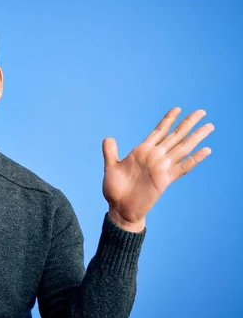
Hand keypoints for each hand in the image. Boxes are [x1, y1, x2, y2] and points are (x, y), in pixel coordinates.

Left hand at [102, 107, 213, 231]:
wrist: (120, 209)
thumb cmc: (115, 189)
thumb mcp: (110, 167)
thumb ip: (110, 152)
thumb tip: (108, 138)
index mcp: (142, 151)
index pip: (159, 131)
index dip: (168, 120)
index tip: (178, 108)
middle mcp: (155, 157)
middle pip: (175, 136)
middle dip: (187, 123)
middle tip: (201, 111)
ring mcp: (161, 168)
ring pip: (182, 148)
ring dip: (195, 137)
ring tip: (208, 126)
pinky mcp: (165, 180)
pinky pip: (182, 167)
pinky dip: (194, 159)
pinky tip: (205, 150)